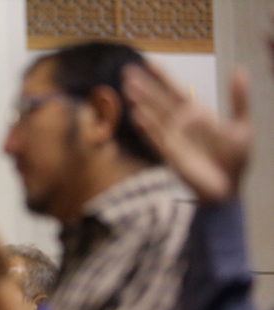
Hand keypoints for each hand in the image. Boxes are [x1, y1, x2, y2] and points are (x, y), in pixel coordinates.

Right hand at [124, 61, 251, 203]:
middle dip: (143, 86)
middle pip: (158, 100)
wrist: (227, 188)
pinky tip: (136, 116)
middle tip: (127, 71)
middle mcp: (180, 123)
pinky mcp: (169, 154)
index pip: (174, 90)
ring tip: (128, 89)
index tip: (149, 62)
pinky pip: (154, 137)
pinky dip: (146, 127)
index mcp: (196, 113)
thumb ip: (238, 98)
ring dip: (141, 103)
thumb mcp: (242, 125)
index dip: (162, 77)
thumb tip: (239, 69)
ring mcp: (172, 138)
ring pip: (153, 115)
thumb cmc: (235, 159)